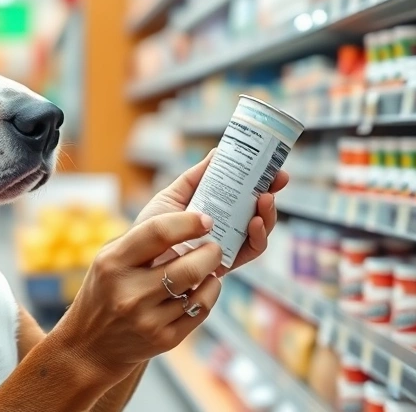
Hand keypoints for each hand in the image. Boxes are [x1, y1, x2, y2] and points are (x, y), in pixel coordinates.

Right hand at [50, 210, 223, 378]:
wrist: (90, 345)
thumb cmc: (106, 288)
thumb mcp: (111, 256)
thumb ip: (146, 232)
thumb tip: (191, 197)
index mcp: (113, 262)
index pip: (158, 232)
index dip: (188, 222)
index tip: (206, 220)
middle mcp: (129, 292)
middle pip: (189, 266)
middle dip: (211, 252)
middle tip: (213, 245)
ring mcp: (147, 319)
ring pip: (199, 290)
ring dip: (212, 272)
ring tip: (210, 264)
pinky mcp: (164, 340)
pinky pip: (201, 310)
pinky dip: (209, 293)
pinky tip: (203, 286)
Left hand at [136, 149, 288, 276]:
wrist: (136, 262)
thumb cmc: (150, 229)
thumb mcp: (173, 196)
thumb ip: (196, 177)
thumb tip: (219, 151)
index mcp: (214, 208)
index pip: (245, 192)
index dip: (262, 180)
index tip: (276, 168)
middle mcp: (224, 227)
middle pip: (256, 209)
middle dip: (271, 193)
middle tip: (278, 179)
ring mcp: (227, 245)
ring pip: (258, 230)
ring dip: (267, 214)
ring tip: (265, 199)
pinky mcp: (226, 264)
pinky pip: (250, 251)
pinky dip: (256, 237)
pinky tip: (254, 222)